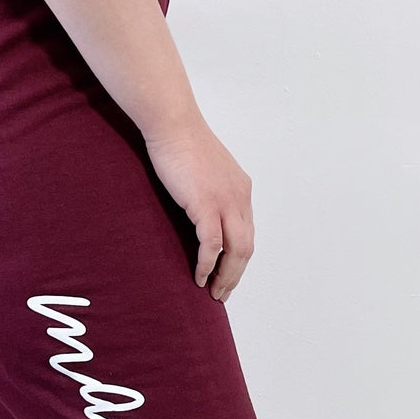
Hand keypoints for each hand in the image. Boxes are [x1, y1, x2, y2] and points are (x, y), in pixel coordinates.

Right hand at [143, 113, 254, 302]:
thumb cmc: (181, 143)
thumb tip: (201, 212)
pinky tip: (199, 276)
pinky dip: (207, 264)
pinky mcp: (205, 204)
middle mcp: (239, 197)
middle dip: (235, 275)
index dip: (238, 260)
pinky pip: (212, 244)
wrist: (172, 124)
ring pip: (235, 250)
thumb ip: (211, 192)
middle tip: (221, 294)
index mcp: (241, 190)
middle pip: (246, 248)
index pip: (247, 234)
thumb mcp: (205, 171)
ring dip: (225, 276)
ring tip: (213, 292)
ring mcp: (225, 201)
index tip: (227, 276)